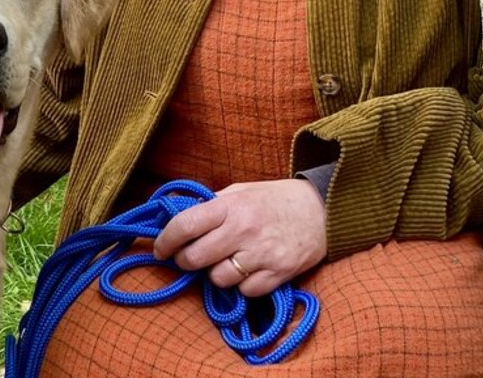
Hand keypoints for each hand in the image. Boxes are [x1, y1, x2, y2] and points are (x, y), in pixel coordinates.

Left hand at [151, 179, 327, 297]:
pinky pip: (245, 291)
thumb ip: (212, 204)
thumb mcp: (241, 191)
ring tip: (226, 261)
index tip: (160, 249)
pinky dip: (242, 286)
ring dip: (215, 274)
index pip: (185, 224)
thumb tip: (178, 215)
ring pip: (218, 278)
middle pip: (196, 258)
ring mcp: (262, 254)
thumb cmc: (276, 199)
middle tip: (188, 258)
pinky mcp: (279, 274)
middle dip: (186, 261)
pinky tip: (249, 270)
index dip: (166, 240)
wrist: (323, 211)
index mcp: (231, 206)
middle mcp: (244, 230)